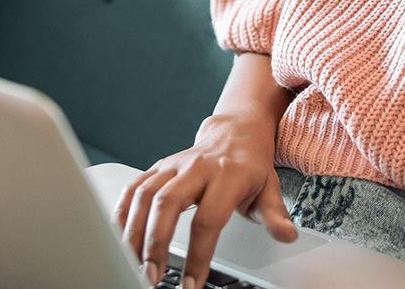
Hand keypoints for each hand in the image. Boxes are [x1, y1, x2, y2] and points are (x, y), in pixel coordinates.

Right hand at [113, 113, 297, 288]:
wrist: (235, 132)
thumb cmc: (250, 165)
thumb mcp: (270, 188)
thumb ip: (275, 215)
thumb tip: (286, 235)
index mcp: (227, 175)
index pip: (208, 219)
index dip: (198, 254)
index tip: (191, 283)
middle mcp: (196, 168)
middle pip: (167, 203)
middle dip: (155, 243)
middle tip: (151, 276)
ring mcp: (174, 166)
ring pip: (145, 195)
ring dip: (133, 232)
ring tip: (133, 263)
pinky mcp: (158, 167)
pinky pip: (133, 188)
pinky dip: (121, 212)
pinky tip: (118, 236)